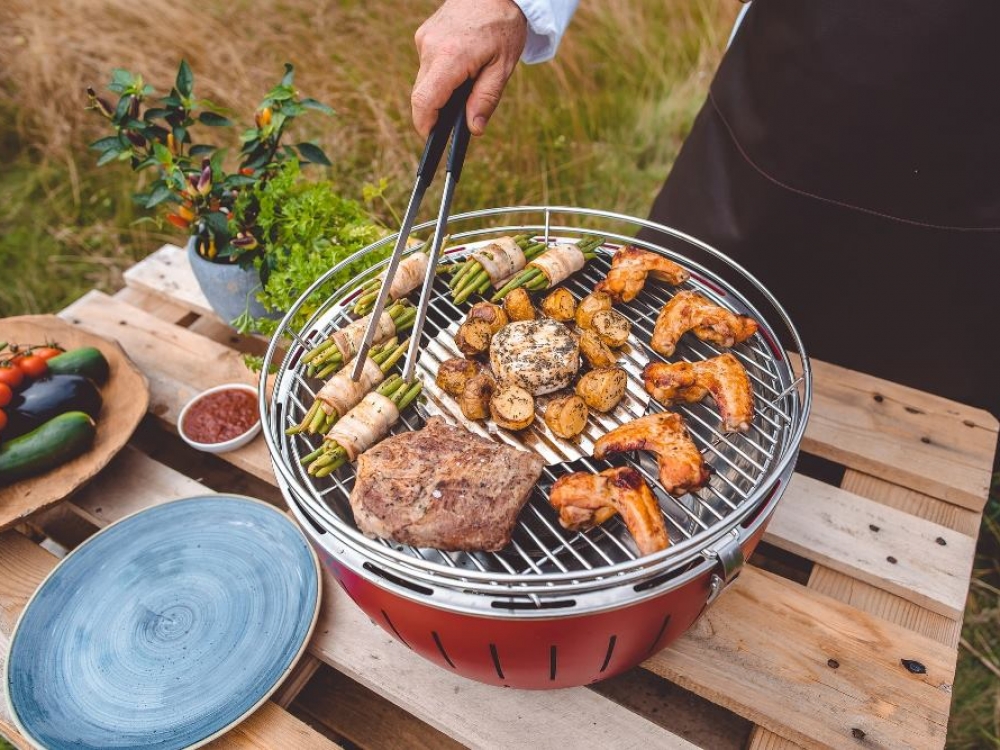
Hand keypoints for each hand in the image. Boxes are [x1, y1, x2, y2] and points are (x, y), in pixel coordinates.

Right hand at [412, 0, 527, 136]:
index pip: (424, 101)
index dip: (425, 124)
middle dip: (436, 109)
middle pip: (422, 94)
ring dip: (441, 89)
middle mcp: (430, 47)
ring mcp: (424, 39)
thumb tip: (474, 129)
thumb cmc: (503, 25)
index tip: (432, 137)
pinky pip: (427, 65)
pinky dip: (441, 73)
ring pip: (425, 80)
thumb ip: (486, 99)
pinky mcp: (423, 35)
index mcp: (450, 57)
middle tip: (460, 112)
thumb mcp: (503, 67)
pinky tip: (461, 65)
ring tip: (468, 80)